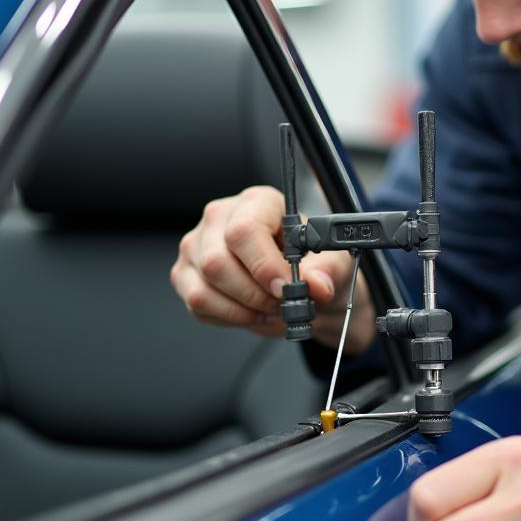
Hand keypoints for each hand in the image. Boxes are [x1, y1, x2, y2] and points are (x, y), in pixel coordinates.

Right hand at [170, 185, 375, 352]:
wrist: (305, 286)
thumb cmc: (315, 266)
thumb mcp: (334, 265)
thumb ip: (328, 272)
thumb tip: (317, 284)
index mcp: (258, 202)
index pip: (244, 230)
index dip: (263, 265)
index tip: (284, 287)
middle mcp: (220, 219)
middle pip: (216, 262)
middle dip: (253, 295)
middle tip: (280, 304)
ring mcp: (197, 246)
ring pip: (203, 288)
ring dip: (242, 310)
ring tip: (269, 310)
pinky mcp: (186, 275)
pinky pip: (198, 305)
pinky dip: (229, 317)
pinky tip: (251, 312)